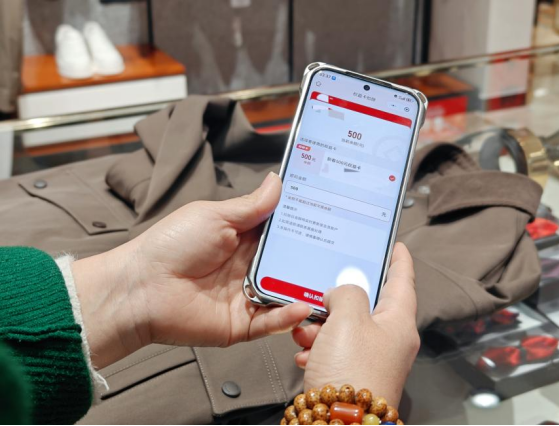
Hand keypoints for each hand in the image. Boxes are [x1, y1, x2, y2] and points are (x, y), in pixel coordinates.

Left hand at [73, 173, 311, 368]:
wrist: (141, 287)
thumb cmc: (171, 245)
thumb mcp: (215, 216)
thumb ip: (251, 206)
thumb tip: (277, 181)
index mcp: (242, 238)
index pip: (282, 232)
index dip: (304, 225)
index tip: (331, 216)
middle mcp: (249, 266)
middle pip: (289, 263)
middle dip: (313, 257)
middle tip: (344, 251)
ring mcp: (247, 296)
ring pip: (286, 293)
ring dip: (306, 289)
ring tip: (332, 282)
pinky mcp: (242, 323)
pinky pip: (271, 321)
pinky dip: (288, 315)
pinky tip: (303, 305)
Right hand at [292, 244, 419, 406]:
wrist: (339, 423)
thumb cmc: (352, 372)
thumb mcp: (349, 317)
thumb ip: (347, 292)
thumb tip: (339, 294)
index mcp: (398, 322)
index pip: (403, 280)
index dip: (398, 259)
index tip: (396, 245)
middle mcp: (389, 340)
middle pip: (367, 305)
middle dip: (339, 299)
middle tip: (324, 291)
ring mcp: (371, 358)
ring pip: (345, 328)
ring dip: (322, 326)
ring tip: (306, 332)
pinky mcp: (353, 374)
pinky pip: (334, 350)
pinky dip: (318, 347)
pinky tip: (305, 353)